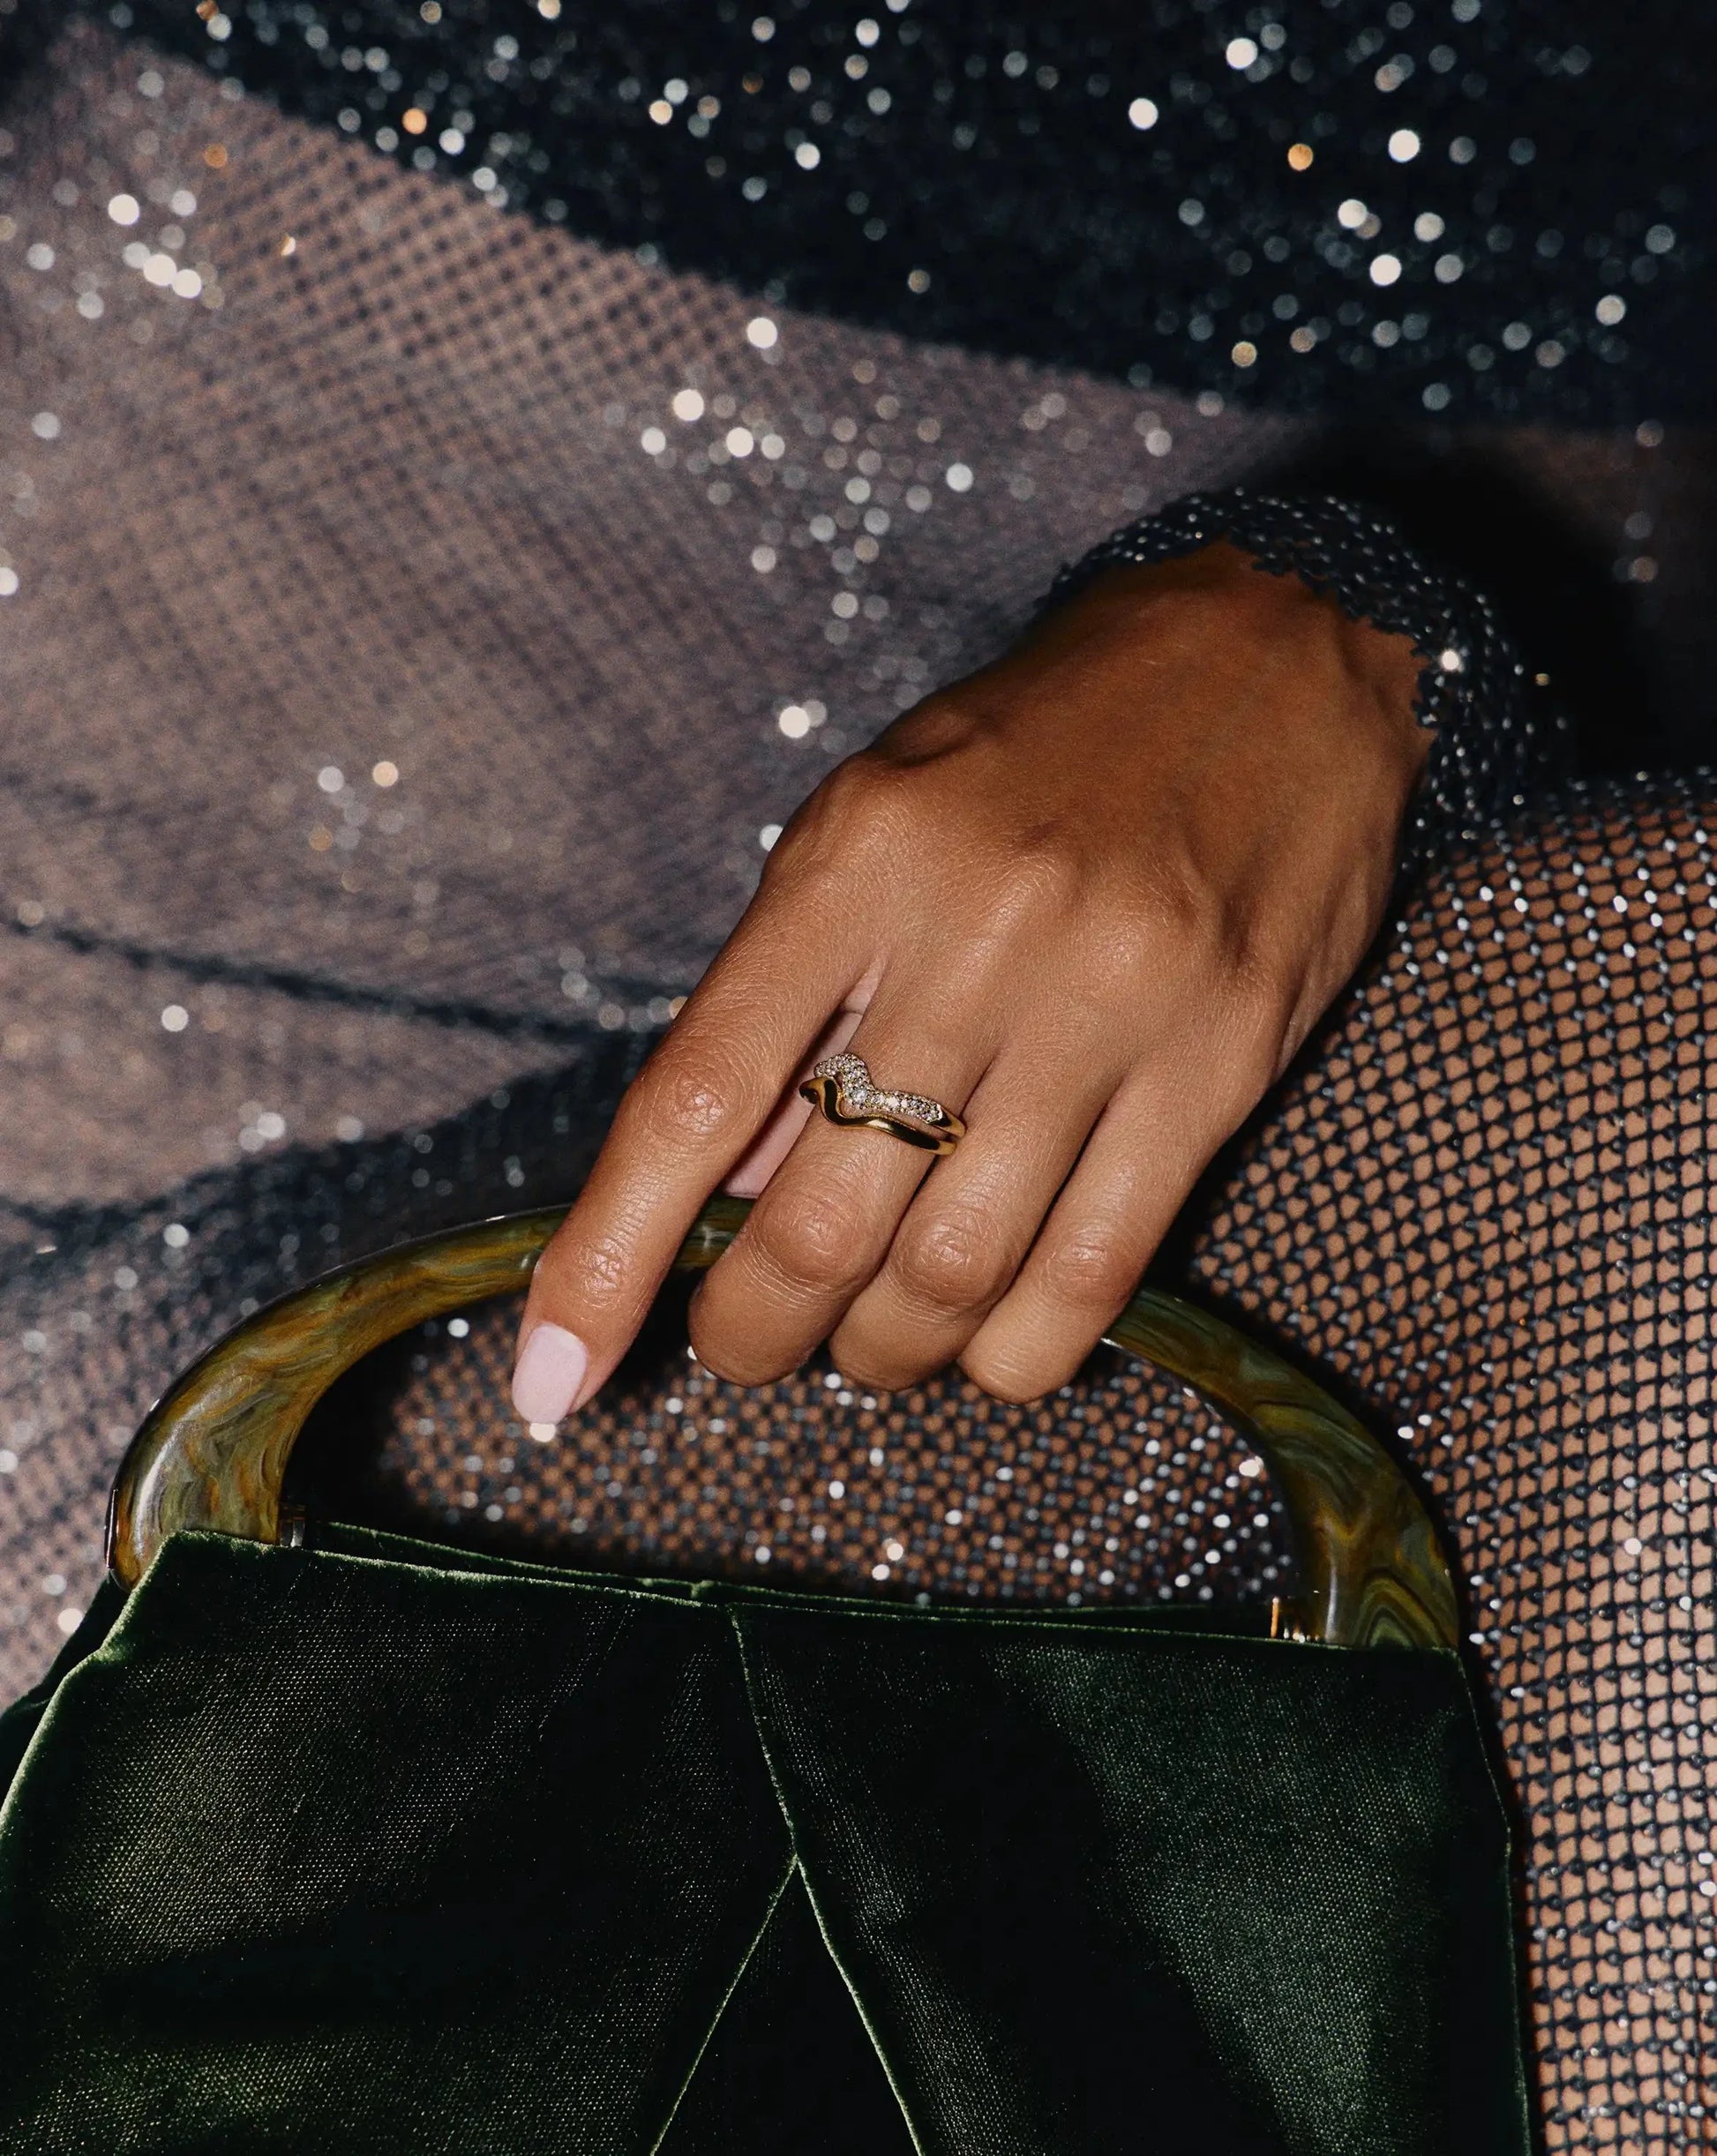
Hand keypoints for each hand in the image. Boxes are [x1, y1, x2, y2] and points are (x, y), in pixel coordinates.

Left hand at [510, 542, 1425, 1422]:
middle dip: (754, 1331)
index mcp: (856, 864)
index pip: (693, 1101)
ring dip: (883, 1352)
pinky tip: (988, 1350)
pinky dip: (1017, 1355)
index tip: (548, 1377)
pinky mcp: (1218, 1069)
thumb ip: (789, 994)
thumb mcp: (874, 820)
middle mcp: (974, 940)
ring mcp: (1107, 1010)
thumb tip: (720, 1190)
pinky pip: (1095, 1275)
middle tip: (749, 1343)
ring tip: (870, 1344)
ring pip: (952, 1274)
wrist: (1278, 651)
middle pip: (818, 1223)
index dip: (605, 1259)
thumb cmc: (1042, 743)